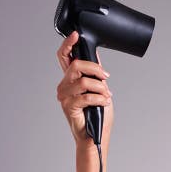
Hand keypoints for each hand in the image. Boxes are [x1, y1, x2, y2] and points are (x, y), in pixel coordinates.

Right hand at [55, 30, 113, 148]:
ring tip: (106, 97)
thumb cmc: (98, 115)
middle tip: (106, 78)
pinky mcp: (68, 106)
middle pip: (77, 65)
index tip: (76, 35)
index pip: (64, 57)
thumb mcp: (100, 90)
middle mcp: (64, 85)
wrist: (96, 136)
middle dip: (95, 69)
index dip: (68, 44)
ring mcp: (64, 95)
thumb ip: (95, 75)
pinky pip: (86, 96)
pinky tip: (104, 103)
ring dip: (100, 89)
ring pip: (84, 82)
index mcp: (70, 79)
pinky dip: (100, 99)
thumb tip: (96, 57)